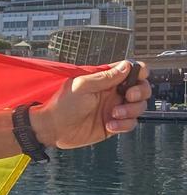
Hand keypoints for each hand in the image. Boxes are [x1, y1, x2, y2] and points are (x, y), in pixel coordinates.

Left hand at [33, 60, 151, 149]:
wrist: (53, 129)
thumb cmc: (61, 104)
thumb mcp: (82, 86)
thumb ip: (105, 77)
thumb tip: (126, 66)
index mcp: (105, 80)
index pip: (130, 71)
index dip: (139, 72)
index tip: (138, 77)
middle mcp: (112, 93)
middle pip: (141, 88)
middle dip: (140, 92)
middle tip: (129, 96)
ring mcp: (114, 108)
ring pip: (138, 106)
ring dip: (131, 110)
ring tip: (114, 114)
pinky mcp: (114, 124)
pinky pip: (130, 123)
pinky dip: (124, 124)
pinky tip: (110, 125)